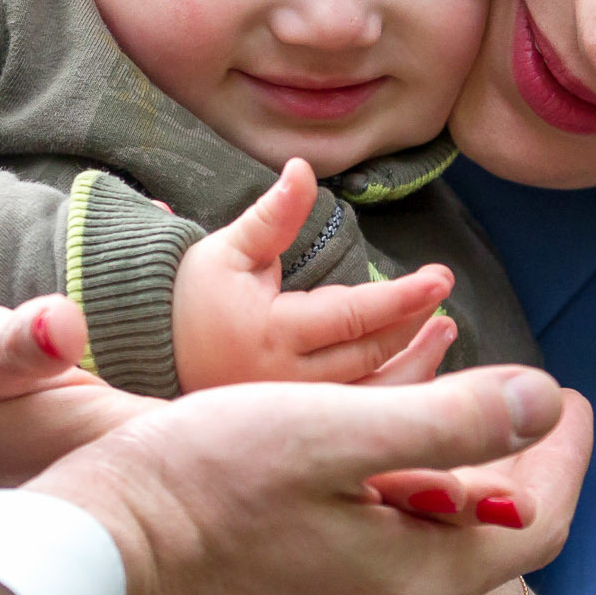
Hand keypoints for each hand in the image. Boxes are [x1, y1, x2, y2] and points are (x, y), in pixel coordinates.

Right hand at [30, 365, 582, 594]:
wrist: (89, 565)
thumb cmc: (199, 486)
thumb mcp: (329, 429)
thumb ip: (448, 421)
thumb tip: (544, 400)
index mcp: (418, 577)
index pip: (537, 523)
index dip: (566, 456)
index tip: (571, 396)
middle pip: (485, 545)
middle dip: (513, 470)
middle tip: (521, 403)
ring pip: (424, 558)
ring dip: (447, 492)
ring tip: (439, 426)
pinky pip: (371, 573)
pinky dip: (392, 519)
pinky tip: (357, 479)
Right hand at [173, 161, 455, 393]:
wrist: (150, 355)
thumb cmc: (189, 298)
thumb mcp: (228, 250)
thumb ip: (274, 214)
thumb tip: (303, 168)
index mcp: (272, 335)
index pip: (353, 316)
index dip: (402, 298)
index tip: (440, 278)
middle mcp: (288, 381)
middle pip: (372, 354)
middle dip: (415, 322)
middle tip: (441, 290)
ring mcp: (295, 410)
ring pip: (374, 395)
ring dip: (418, 361)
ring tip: (445, 328)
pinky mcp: (298, 426)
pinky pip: (359, 414)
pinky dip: (395, 391)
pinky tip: (415, 363)